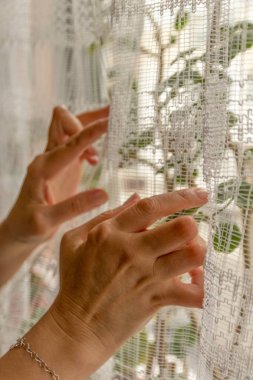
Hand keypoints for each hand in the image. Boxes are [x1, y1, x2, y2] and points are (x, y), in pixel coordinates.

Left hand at [2, 106, 108, 247]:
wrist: (20, 229)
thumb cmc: (28, 226)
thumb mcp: (46, 222)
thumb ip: (74, 207)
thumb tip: (104, 193)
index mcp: (43, 168)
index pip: (71, 143)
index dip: (92, 132)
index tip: (111, 122)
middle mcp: (47, 158)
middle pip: (64, 121)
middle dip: (88, 116)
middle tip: (112, 115)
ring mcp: (55, 159)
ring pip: (70, 128)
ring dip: (89, 123)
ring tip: (111, 124)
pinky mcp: (62, 165)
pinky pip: (75, 143)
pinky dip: (89, 142)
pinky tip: (96, 160)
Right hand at [49, 189, 207, 376]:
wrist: (77, 326)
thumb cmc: (74, 281)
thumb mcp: (74, 240)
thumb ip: (105, 215)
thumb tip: (137, 197)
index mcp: (111, 233)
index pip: (152, 207)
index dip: (180, 196)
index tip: (200, 194)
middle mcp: (133, 251)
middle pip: (182, 229)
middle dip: (192, 225)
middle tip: (188, 231)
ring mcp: (147, 276)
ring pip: (192, 255)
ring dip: (198, 251)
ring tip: (190, 254)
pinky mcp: (157, 299)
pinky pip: (195, 294)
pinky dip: (203, 286)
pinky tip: (195, 280)